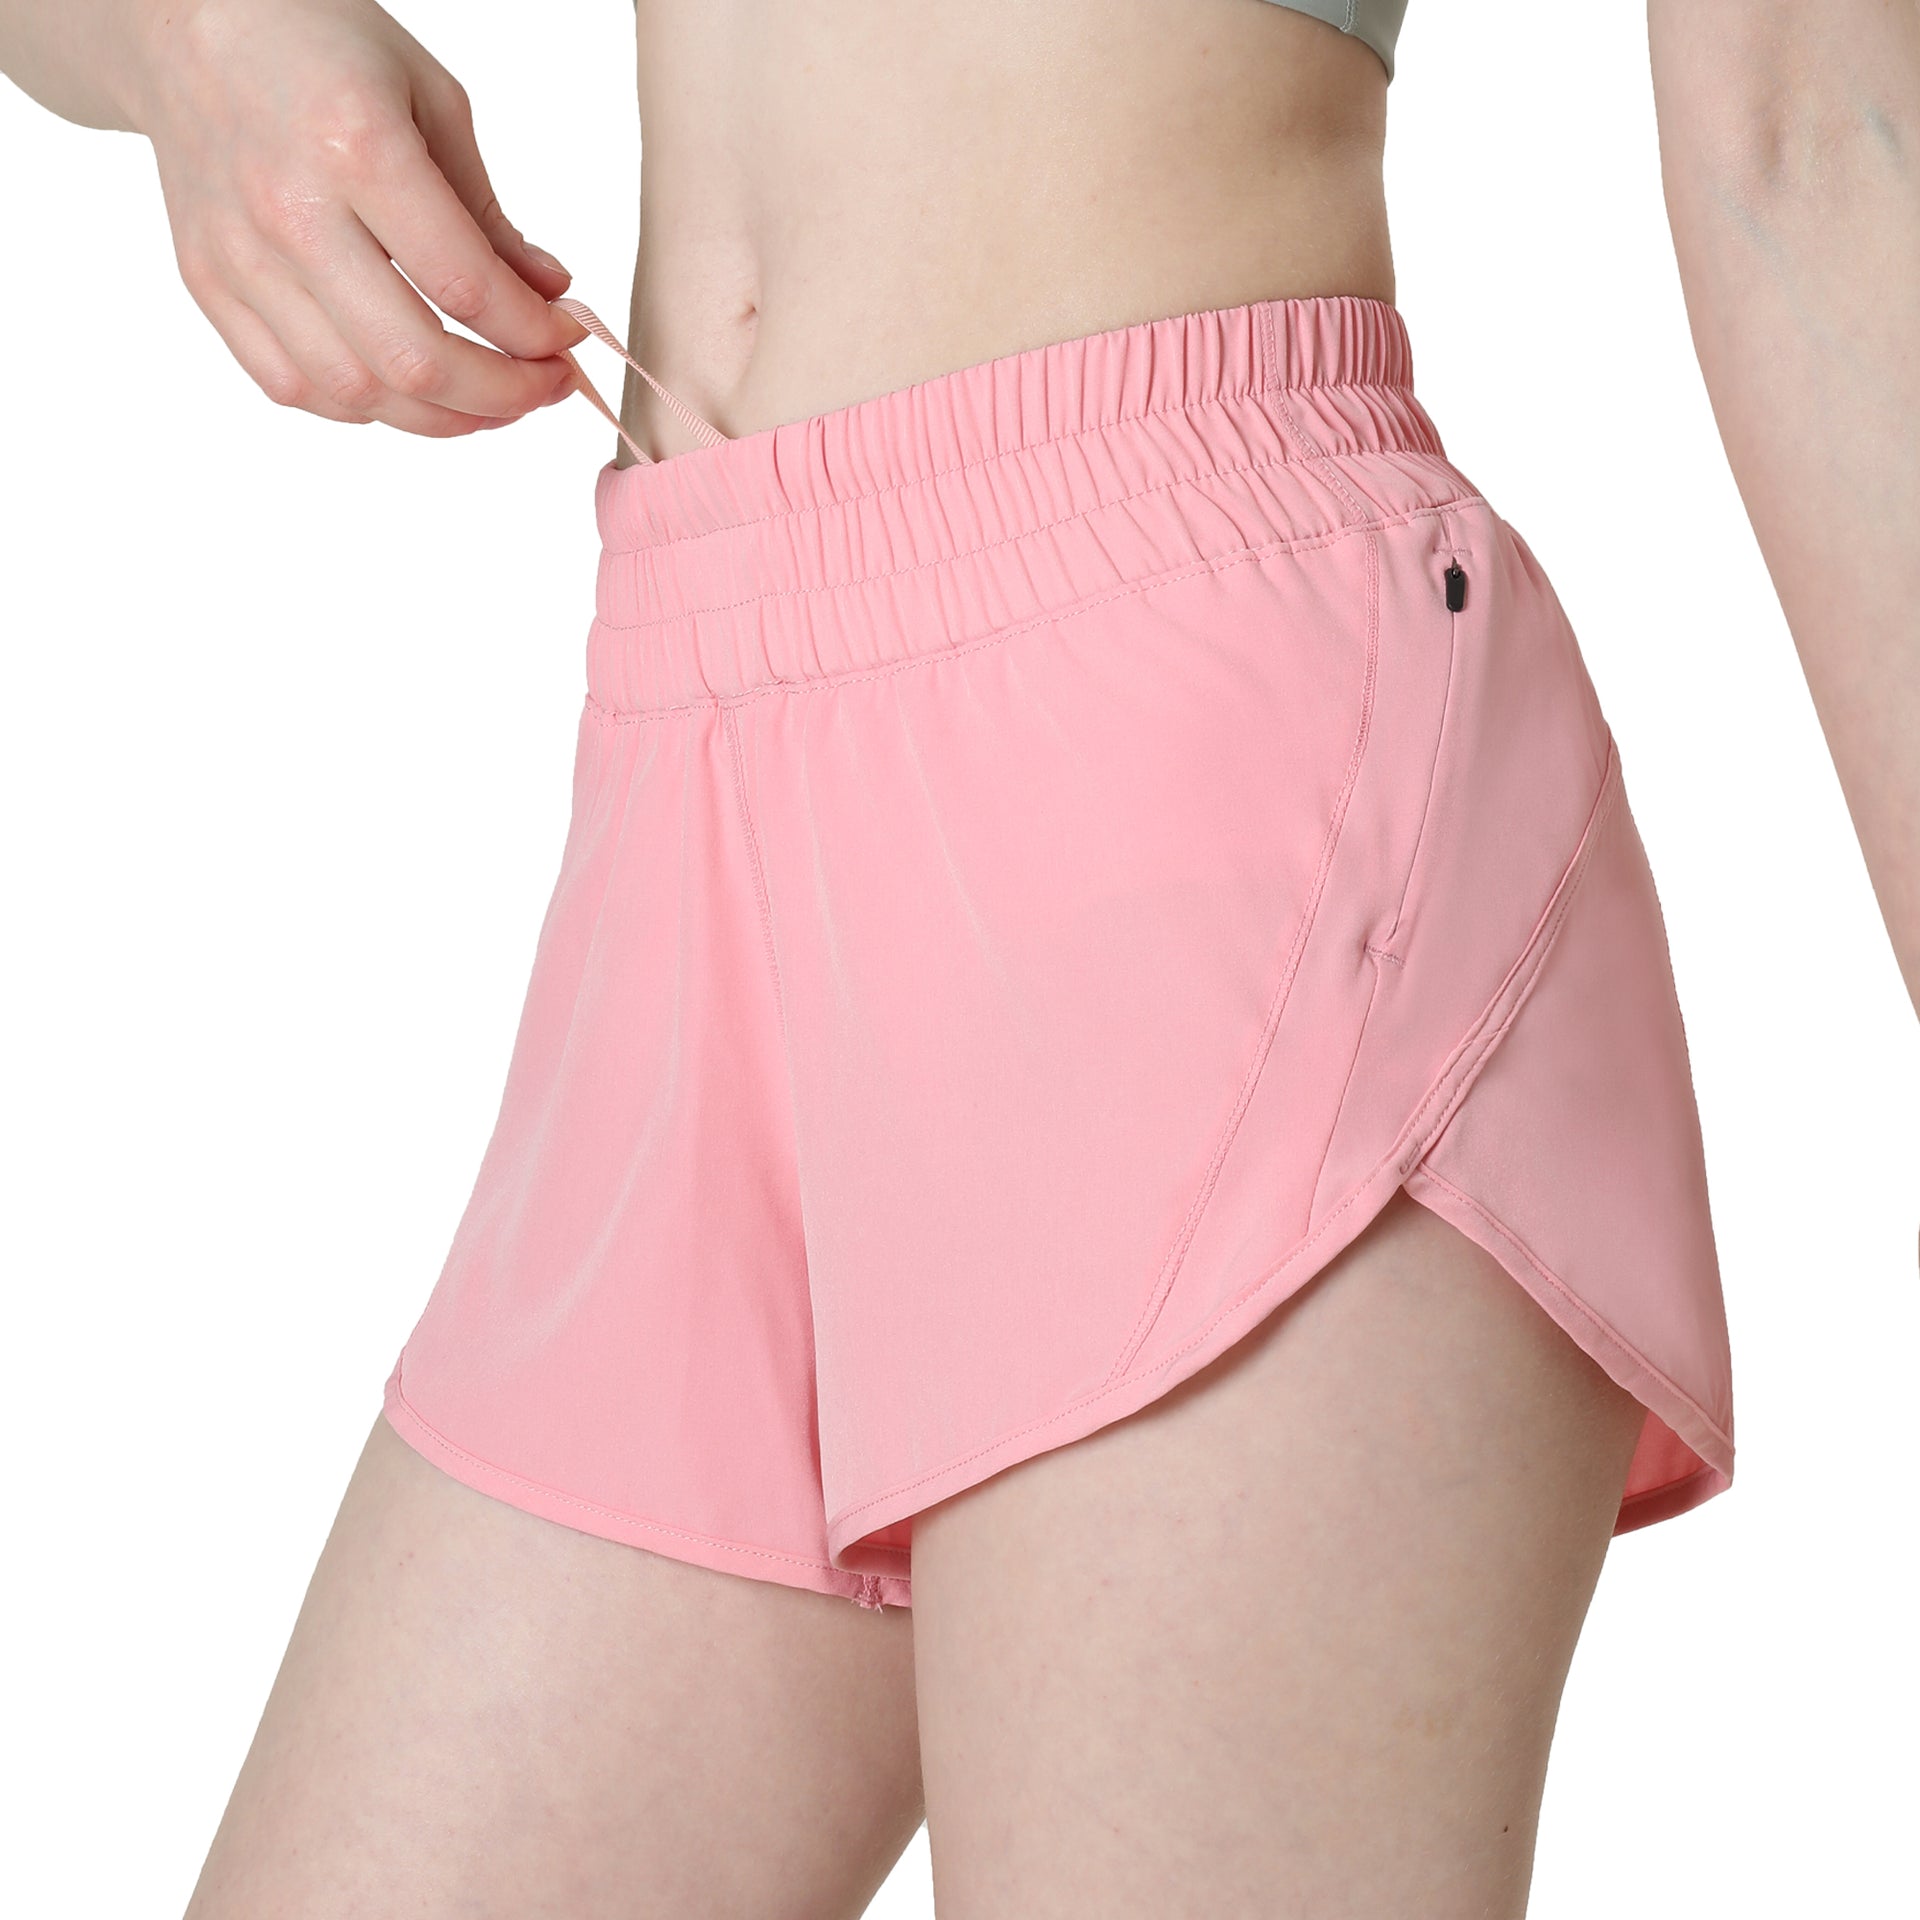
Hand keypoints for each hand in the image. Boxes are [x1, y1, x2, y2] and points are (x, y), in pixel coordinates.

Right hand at [128, 0, 587, 435]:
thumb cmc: (317, 44)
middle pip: (416, 361)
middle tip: (545, 387)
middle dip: (505, 395)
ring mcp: (240, 255)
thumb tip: (548, 297)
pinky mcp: (207, 281)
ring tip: (491, 402)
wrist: (181, 20)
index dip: (537, 334)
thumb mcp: (430, 99)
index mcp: (358, 147)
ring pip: (357, 394)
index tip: (569, 340)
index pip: (469, 289)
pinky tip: (408, 389)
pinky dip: (364, 408)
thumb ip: (489, 214)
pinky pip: (293, 386)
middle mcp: (292, 212)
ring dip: (443, 417)